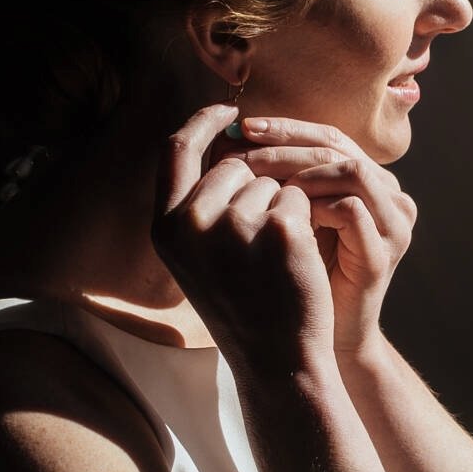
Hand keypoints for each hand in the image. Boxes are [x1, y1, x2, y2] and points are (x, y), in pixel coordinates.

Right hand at [151, 104, 333, 375]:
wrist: (276, 359)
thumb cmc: (244, 305)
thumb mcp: (200, 257)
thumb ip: (200, 203)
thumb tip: (228, 140)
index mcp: (165, 227)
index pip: (176, 149)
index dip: (203, 123)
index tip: (230, 111)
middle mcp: (192, 221)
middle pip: (235, 165)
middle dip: (259, 188)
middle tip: (263, 244)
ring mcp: (235, 224)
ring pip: (272, 180)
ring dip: (284, 207)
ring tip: (276, 260)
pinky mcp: (279, 228)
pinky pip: (300, 195)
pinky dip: (307, 219)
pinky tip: (299, 258)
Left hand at [220, 117, 415, 357]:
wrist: (318, 343)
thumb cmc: (295, 279)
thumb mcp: (286, 220)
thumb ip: (275, 181)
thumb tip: (228, 136)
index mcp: (370, 182)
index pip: (328, 135)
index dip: (285, 128)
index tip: (240, 126)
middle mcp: (391, 196)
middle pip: (338, 146)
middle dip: (285, 144)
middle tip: (243, 150)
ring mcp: (393, 225)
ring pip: (349, 169)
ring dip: (298, 170)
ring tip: (256, 179)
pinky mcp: (382, 253)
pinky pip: (352, 209)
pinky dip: (313, 204)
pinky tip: (277, 212)